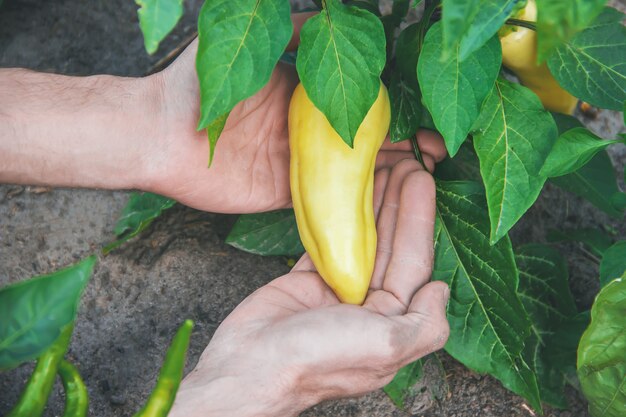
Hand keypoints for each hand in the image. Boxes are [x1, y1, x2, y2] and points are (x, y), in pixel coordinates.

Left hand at [147, 13, 445, 212]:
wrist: (157, 134)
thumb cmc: (199, 86)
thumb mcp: (251, 46)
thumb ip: (291, 32)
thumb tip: (332, 13)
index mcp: (302, 97)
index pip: (358, 102)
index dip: (394, 109)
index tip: (425, 114)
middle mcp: (305, 132)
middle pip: (363, 140)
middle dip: (402, 144)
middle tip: (439, 150)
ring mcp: (297, 165)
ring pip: (350, 172)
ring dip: (387, 174)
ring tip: (426, 175)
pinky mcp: (283, 195)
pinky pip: (325, 201)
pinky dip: (354, 202)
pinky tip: (386, 202)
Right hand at [170, 159, 449, 416]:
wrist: (249, 366)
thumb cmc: (316, 360)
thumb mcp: (384, 347)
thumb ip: (423, 323)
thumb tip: (440, 290)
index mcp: (393, 324)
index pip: (414, 262)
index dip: (420, 220)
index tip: (424, 181)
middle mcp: (370, 308)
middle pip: (392, 247)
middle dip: (401, 205)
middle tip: (408, 164)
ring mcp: (338, 293)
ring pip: (364, 241)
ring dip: (375, 206)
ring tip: (385, 168)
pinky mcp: (308, 281)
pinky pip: (331, 243)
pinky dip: (339, 218)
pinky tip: (348, 194)